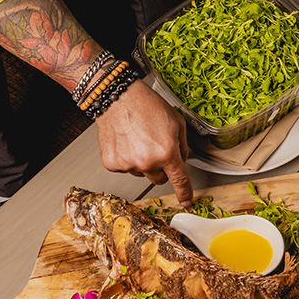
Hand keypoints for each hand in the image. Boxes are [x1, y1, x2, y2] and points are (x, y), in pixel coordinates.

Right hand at [95, 79, 193, 205]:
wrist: (119, 98)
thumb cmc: (147, 105)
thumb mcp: (176, 122)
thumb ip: (183, 146)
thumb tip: (182, 161)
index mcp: (166, 152)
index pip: (179, 180)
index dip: (185, 193)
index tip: (186, 201)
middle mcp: (147, 162)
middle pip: (159, 179)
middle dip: (161, 168)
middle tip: (155, 148)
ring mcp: (128, 164)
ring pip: (141, 173)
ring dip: (142, 162)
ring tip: (138, 139)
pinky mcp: (112, 163)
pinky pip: (125, 168)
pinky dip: (126, 158)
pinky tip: (126, 142)